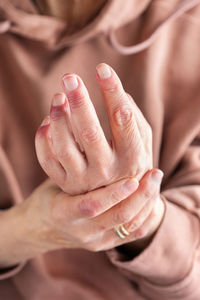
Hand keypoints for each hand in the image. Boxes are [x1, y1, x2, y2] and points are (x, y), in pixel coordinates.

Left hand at [35, 63, 152, 194]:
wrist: (118, 199)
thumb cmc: (130, 161)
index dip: (112, 91)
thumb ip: (135, 118)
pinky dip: (43, 139)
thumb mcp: (142, 141)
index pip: (122, 119)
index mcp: (131, 158)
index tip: (102, 69)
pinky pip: (47, 160)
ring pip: (64, 148)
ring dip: (59, 119)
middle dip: (80, 102)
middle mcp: (107, 171)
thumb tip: (118, 93)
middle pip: (90, 133)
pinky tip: (48, 121)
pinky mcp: (65, 183)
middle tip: (70, 78)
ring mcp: (83, 180)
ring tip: (58, 97)